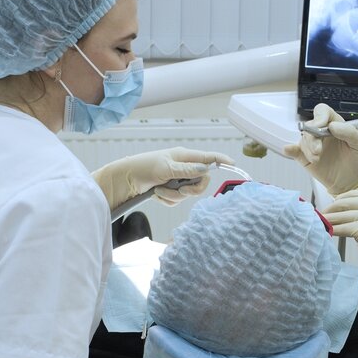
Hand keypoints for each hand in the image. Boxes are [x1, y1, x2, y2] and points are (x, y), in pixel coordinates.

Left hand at [92, 147, 233, 209]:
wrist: (125, 181)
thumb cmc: (143, 167)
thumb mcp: (165, 167)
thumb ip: (186, 170)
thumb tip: (205, 169)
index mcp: (184, 157)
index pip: (207, 157)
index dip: (221, 160)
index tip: (232, 163)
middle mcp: (183, 168)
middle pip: (201, 182)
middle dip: (190, 190)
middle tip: (179, 190)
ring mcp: (177, 180)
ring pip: (188, 194)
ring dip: (173, 195)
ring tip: (159, 190)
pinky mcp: (171, 191)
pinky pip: (177, 200)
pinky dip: (167, 199)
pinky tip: (157, 194)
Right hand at [285, 103, 357, 195]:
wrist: (352, 182)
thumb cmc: (357, 161)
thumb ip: (349, 132)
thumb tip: (333, 125)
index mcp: (335, 125)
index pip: (322, 112)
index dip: (319, 117)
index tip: (321, 127)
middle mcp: (322, 133)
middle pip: (310, 126)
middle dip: (312, 138)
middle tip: (318, 150)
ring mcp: (313, 145)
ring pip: (303, 139)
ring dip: (308, 149)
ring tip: (317, 159)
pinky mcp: (306, 157)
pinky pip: (295, 151)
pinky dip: (290, 149)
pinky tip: (289, 150)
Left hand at [323, 190, 357, 306]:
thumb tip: (348, 209)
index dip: (348, 196)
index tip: (336, 200)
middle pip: (354, 201)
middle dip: (335, 206)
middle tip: (324, 211)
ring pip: (346, 214)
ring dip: (330, 217)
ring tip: (320, 220)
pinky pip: (343, 227)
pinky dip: (332, 228)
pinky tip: (325, 230)